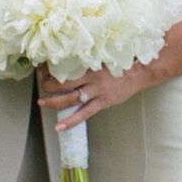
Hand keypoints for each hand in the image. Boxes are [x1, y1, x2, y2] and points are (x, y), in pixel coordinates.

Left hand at [42, 56, 166, 132]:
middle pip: (63, 83)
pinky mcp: (102, 102)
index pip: (65, 67)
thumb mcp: (104, 55)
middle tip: (41, 84)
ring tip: (42, 102)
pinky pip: (83, 114)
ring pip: (69, 99)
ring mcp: (96, 92)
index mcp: (89, 64)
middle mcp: (90, 79)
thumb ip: (89, 58)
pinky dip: (70, 121)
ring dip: (53, 101)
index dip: (52, 69)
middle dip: (48, 84)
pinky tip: (59, 126)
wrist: (140, 72)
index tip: (43, 67)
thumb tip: (73, 54)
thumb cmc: (123, 62)